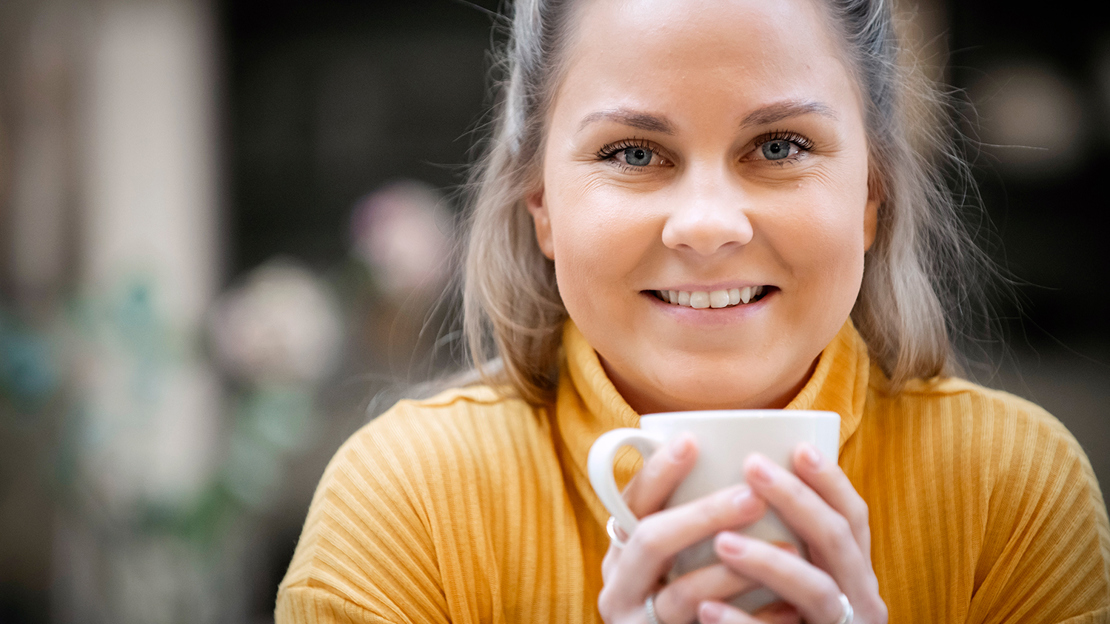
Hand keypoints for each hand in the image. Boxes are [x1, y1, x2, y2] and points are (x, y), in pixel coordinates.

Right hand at [598, 434, 771, 623]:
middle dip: (703, 514)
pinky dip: (751, 622)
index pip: (631, 503)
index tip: (692, 441)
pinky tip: (788, 609)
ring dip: (733, 573)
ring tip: (786, 552)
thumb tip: (735, 451)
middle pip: (651, 541)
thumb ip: (695, 520)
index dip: (657, 472)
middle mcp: (618, 588)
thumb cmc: (695, 600)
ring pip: (679, 597)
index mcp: (622, 552)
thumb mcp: (681, 556)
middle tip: (753, 495)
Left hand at [696, 444, 887, 623]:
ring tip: (723, 540)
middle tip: (752, 468)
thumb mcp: (801, 583)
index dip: (831, 481)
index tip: (797, 447)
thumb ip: (789, 544)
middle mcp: (860, 603)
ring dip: (769, 560)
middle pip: (839, 542)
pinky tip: (706, 612)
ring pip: (816, 591)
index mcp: (854, 577)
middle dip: (797, 500)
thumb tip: (741, 480)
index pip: (854, 519)